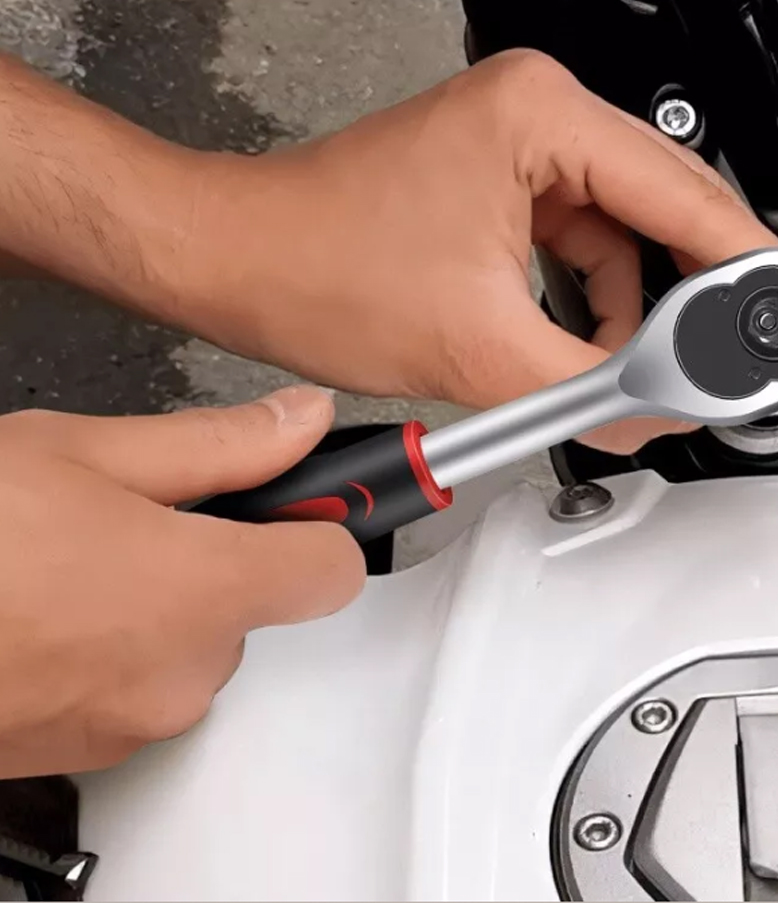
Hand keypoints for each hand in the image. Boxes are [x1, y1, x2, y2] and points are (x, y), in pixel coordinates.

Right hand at [0, 387, 362, 777]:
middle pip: (253, 604)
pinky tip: (45, 608)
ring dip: (155, 604)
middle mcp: (182, 676)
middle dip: (213, 557)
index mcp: (202, 594)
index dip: (323, 525)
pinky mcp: (82, 754)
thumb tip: (301, 422)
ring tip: (70, 559)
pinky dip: (110, 648)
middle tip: (138, 513)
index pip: (333, 571)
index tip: (307, 500)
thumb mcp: (89, 452)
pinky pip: (134, 686)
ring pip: (189, 645)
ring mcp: (130, 725)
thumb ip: (220, 443)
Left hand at [181, 51, 777, 452]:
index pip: (686, 194)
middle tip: (740, 359)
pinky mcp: (511, 181)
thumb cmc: (312, 264)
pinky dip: (604, 298)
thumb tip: (665, 409)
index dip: (753, 269)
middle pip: (672, 207)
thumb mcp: (475, 347)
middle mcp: (540, 112)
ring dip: (645, 307)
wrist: (236, 260)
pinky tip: (595, 344)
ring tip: (639, 370)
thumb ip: (593, 388)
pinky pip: (592, 242)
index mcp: (540, 116)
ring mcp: (526, 145)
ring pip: (634, 232)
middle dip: (706, 293)